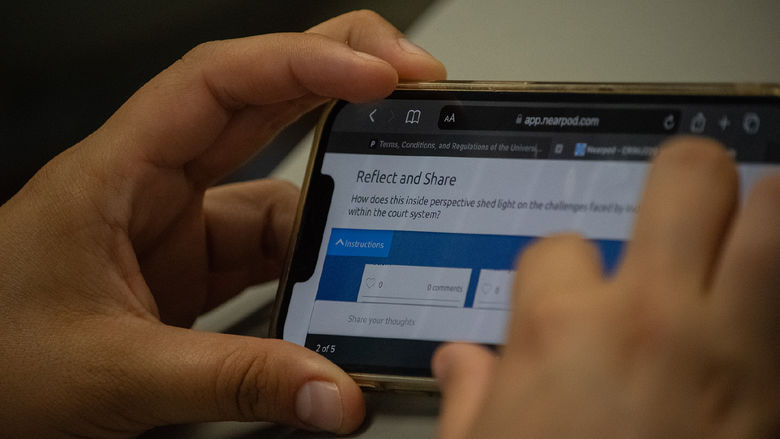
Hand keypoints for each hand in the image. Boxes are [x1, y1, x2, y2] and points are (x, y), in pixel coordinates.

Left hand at [0, 10, 444, 437]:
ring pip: (276, 189)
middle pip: (258, 100)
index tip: (380, 72)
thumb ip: (234, 381)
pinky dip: (312, 265)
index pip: (219, 83)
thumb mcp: (116, 371)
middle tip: (415, 83)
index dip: (304, 61)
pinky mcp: (194, 269)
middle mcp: (154, 184)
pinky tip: (340, 287)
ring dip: (334, 208)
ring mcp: (178, 226)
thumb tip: (332, 391)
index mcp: (117, 172)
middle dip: (340, 81)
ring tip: (391, 225)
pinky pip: (270, 249)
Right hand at [433, 137, 779, 437]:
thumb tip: (462, 363)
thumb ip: (470, 396)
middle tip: (689, 195)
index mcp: (560, 330)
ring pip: (776, 213)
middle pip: (687, 179)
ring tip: (751, 225)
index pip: (558, 245)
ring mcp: (730, 346)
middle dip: (687, 177)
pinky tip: (767, 302)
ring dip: (765, 212)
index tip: (569, 295)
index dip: (561, 269)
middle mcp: (649, 317)